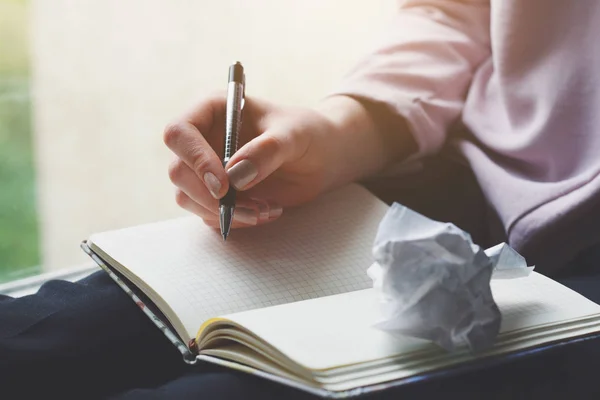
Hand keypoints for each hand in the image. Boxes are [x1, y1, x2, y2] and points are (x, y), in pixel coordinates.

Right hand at [164, 93, 336, 228]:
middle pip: (178, 171)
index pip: (179, 133)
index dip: (194, 159)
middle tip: (250, 208)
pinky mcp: (218, 195)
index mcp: (213, 112)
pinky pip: (209, 214)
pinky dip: (235, 220)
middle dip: (210, 196)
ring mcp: (207, 170)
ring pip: (189, 198)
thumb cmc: (307, 134)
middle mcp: (203, 140)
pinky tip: (267, 212)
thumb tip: (235, 176)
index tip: (224, 185)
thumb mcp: (294, 135)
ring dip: (224, 213)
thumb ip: (266, 150)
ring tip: (266, 210)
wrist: (321, 157)